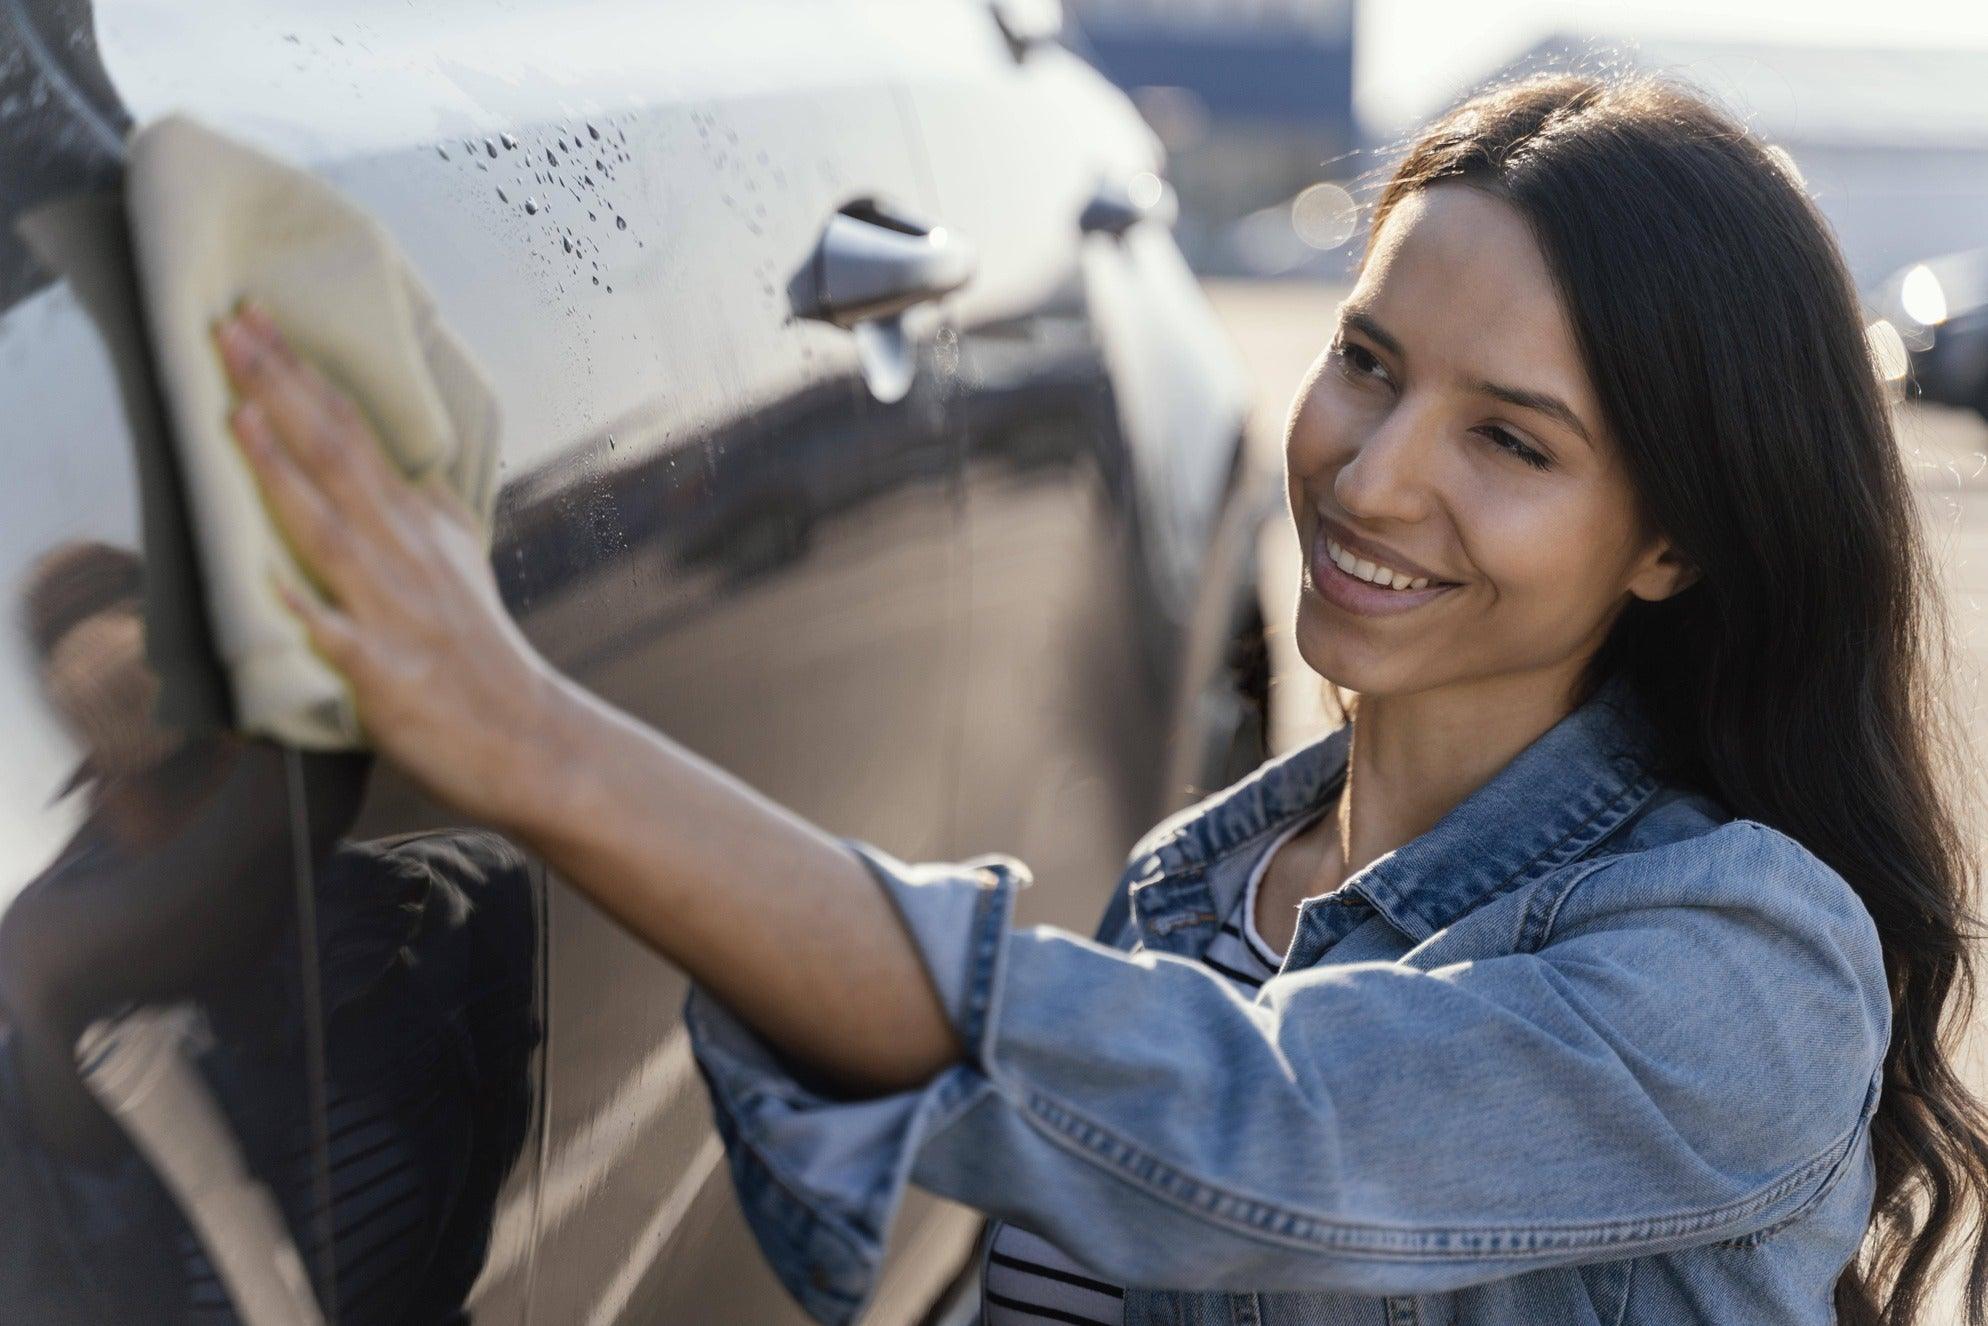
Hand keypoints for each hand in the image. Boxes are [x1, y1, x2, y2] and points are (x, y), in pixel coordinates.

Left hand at [213, 301, 564, 826]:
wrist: (529, 737)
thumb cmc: (481, 655)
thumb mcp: (461, 561)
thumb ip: (420, 509)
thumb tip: (390, 460)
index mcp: (421, 524)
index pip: (354, 434)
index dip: (303, 375)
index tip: (256, 320)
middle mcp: (407, 555)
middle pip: (337, 458)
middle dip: (281, 390)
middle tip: (231, 327)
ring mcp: (395, 611)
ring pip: (330, 528)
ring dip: (281, 469)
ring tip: (235, 413)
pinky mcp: (384, 674)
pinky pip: (336, 636)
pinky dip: (304, 608)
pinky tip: (265, 582)